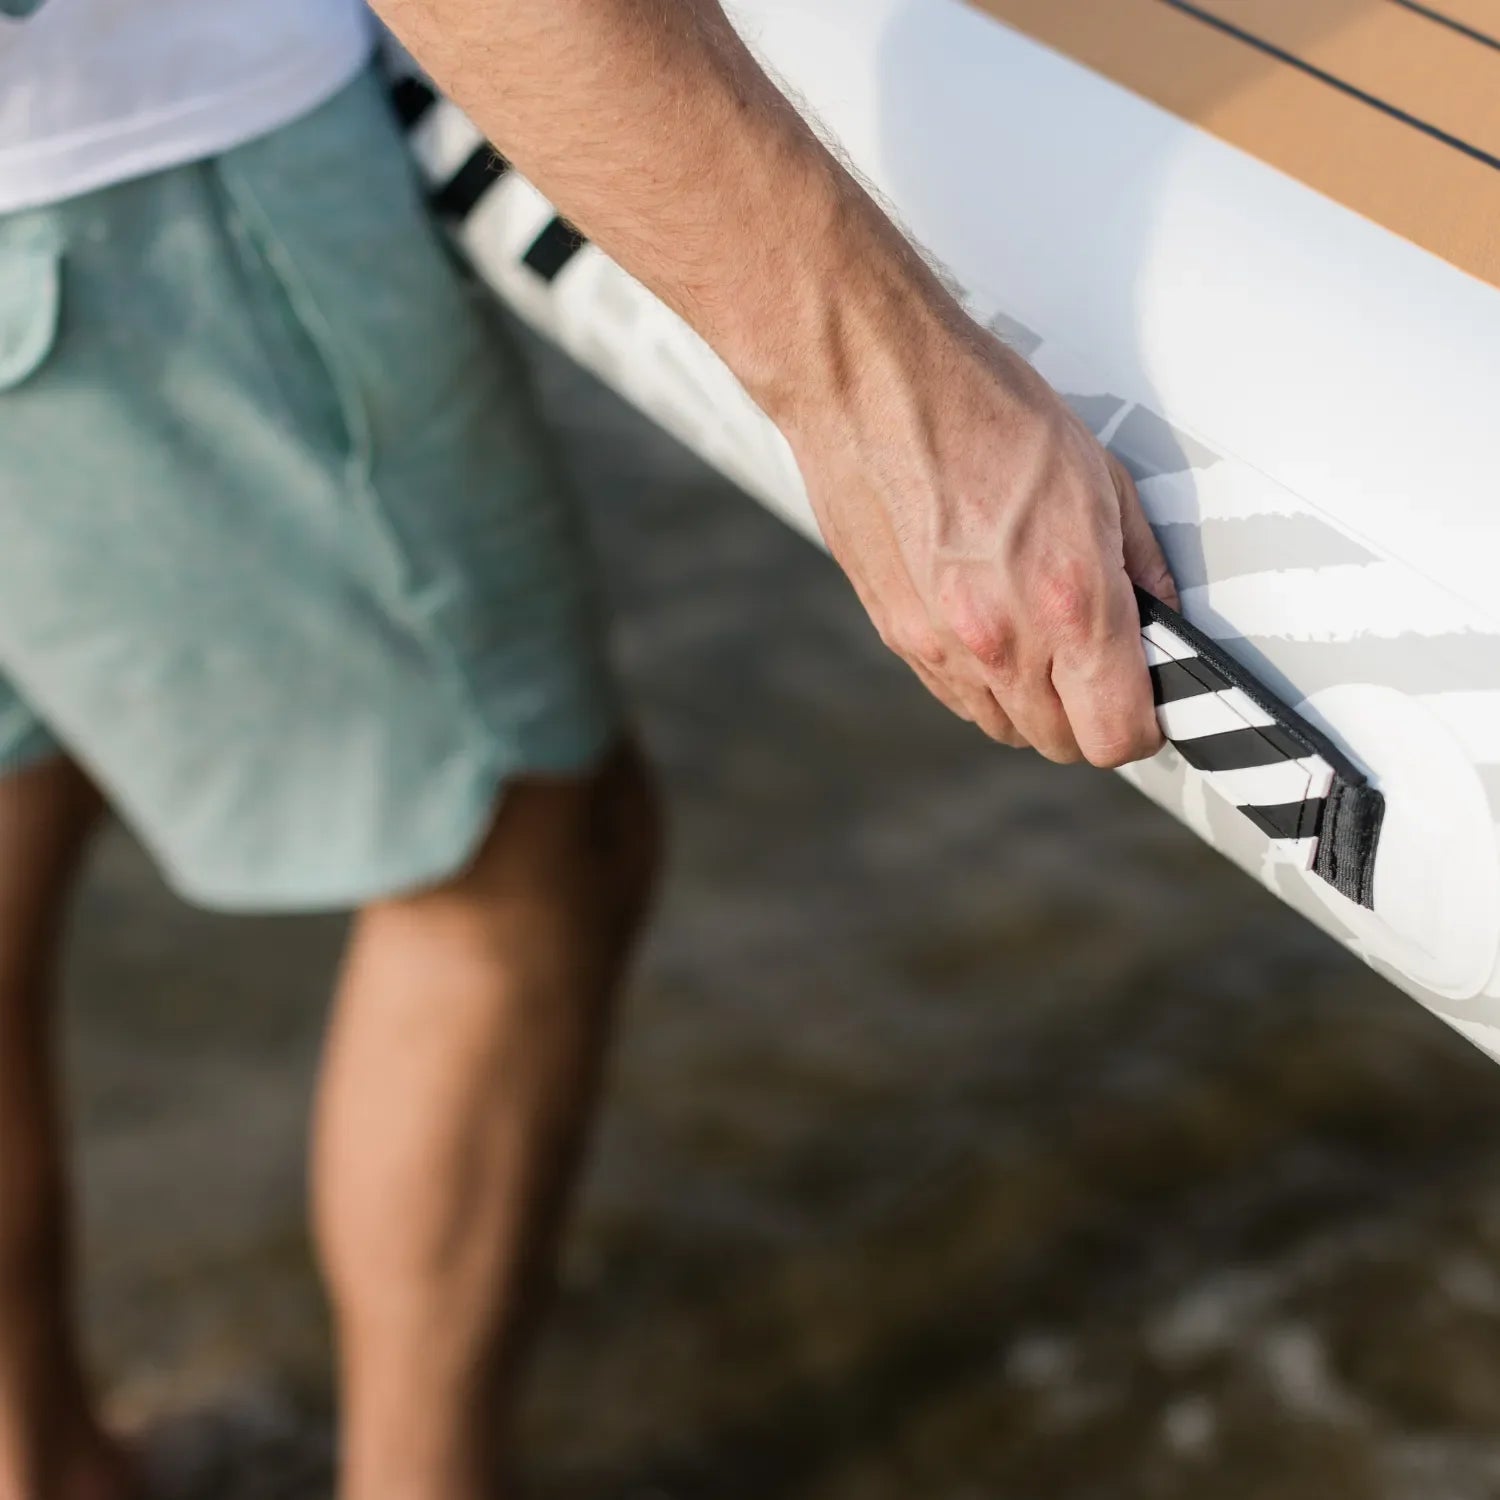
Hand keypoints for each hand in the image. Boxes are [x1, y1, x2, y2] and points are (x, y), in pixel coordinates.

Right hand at [784, 306, 1180, 765]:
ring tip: (1039, 640)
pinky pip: (955, 696)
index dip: (1142, 724)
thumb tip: (1160, 615)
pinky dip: (982, 682)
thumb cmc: (984, 410)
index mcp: (1070, 601)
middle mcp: (1005, 642)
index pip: (1118, 735)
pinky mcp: (899, 635)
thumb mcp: (1095, 473)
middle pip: (1064, 745)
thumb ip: (1136, 561)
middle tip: (1098, 664)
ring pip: (1006, 728)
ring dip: (1033, 704)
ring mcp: (944, 646)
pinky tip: (989, 625)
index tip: (1148, 696)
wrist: (873, 385)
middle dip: (1091, 716)